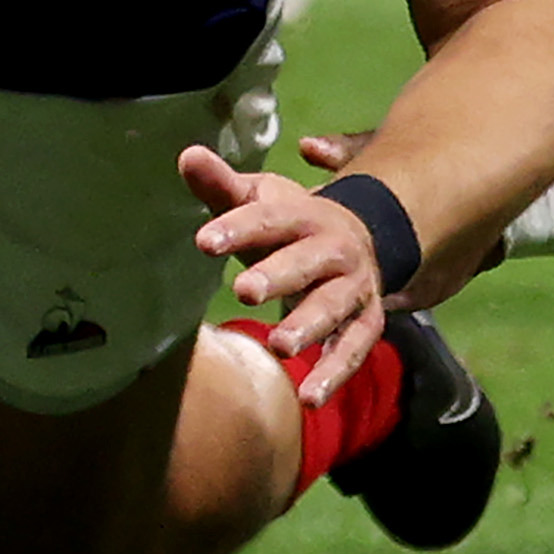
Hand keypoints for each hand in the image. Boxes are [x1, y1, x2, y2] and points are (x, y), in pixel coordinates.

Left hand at [185, 146, 383, 400]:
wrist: (364, 238)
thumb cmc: (294, 225)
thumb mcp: (263, 201)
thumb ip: (223, 186)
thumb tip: (187, 155)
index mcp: (305, 215)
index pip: (270, 219)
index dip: (238, 228)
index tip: (204, 242)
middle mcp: (335, 250)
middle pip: (306, 261)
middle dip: (278, 275)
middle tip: (243, 291)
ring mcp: (354, 288)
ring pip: (334, 307)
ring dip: (309, 327)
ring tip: (280, 347)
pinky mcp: (366, 322)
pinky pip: (353, 350)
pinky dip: (333, 375)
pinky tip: (308, 398)